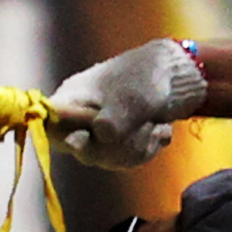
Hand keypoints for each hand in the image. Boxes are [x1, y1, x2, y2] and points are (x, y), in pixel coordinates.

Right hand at [46, 37, 205, 165]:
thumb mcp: (131, 99)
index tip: (91, 137)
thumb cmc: (147, 77)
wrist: (178, 73)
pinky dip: (148, 146)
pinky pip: (128, 158)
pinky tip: (158, 128)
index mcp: (72, 99)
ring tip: (154, 124)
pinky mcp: (121, 137)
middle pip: (86, 152)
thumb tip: (92, 139)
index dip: (70, 139)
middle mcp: (82, 116)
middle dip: (121, 145)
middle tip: (143, 126)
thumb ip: (111, 123)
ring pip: (111, 158)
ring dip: (140, 145)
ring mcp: (101, 128)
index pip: (52, 129)